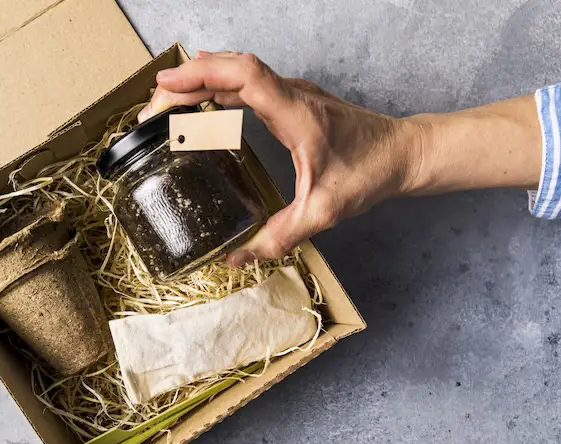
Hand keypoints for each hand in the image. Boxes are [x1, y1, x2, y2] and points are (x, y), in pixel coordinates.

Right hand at [139, 51, 424, 265]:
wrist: (405, 153)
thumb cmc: (371, 173)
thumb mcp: (324, 211)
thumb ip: (280, 236)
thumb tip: (238, 260)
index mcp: (296, 114)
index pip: (244, 76)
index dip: (203, 75)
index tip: (167, 87)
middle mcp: (293, 95)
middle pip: (233, 67)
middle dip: (190, 77)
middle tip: (155, 101)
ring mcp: (294, 94)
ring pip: (241, 72)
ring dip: (204, 79)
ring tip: (169, 99)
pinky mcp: (295, 101)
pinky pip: (250, 84)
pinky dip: (221, 87)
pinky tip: (206, 100)